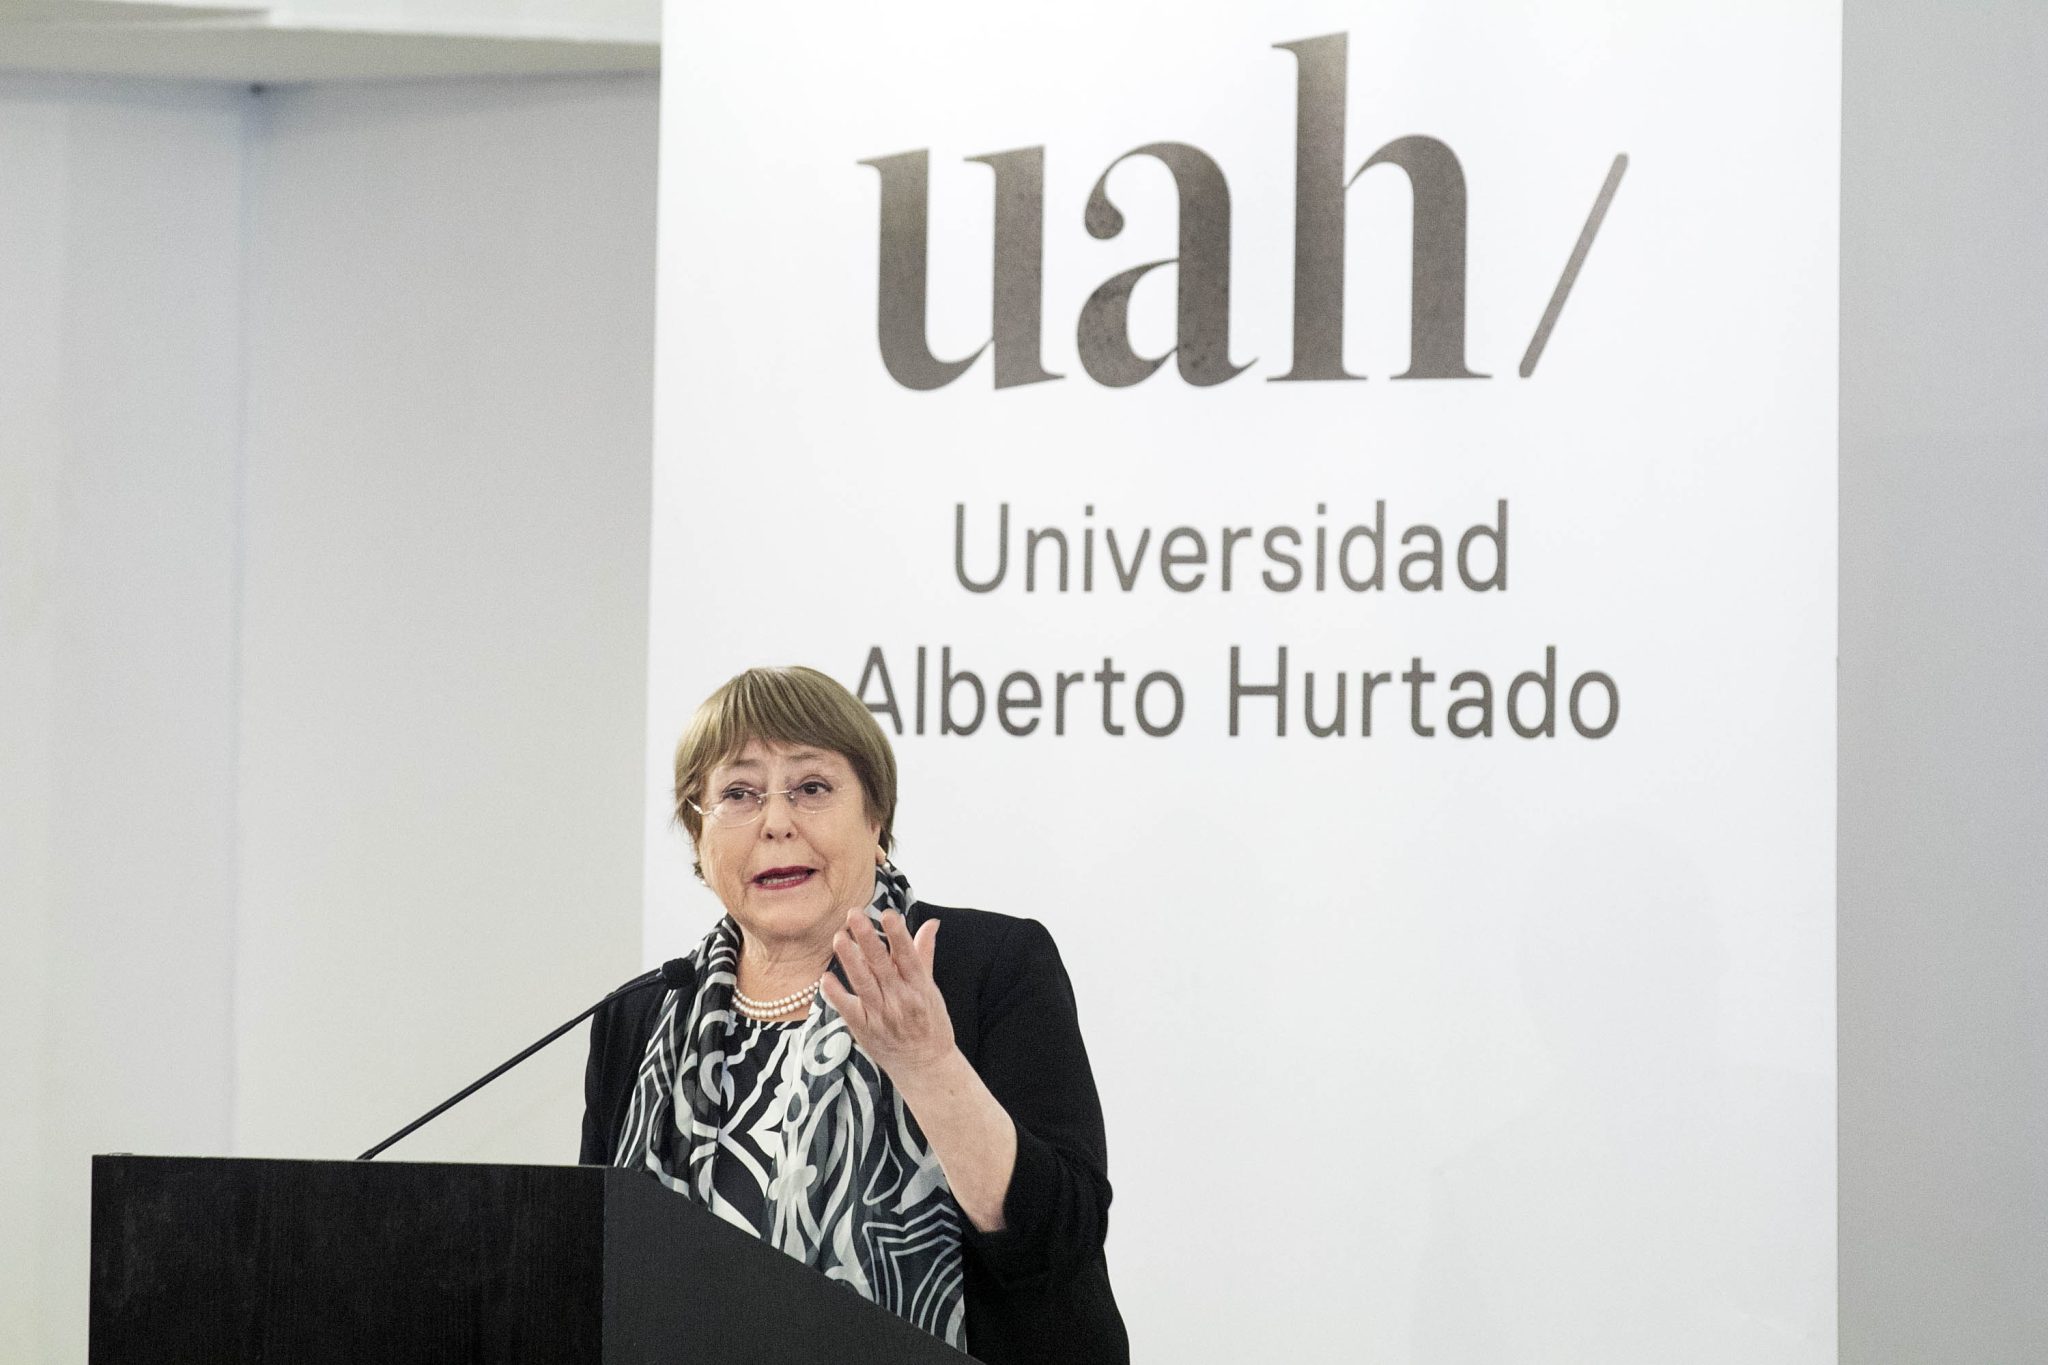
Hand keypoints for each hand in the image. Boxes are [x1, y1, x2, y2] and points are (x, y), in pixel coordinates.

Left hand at [819, 907, 955, 1081]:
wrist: (925, 1067)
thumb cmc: (930, 1023)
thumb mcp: (931, 989)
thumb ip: (925, 953)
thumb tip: (931, 922)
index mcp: (919, 987)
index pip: (908, 956)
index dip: (898, 935)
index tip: (887, 914)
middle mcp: (901, 999)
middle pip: (882, 965)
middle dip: (868, 939)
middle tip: (854, 915)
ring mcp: (882, 1015)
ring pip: (863, 983)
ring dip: (850, 960)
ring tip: (838, 937)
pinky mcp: (864, 1029)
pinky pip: (847, 1009)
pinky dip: (836, 994)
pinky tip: (825, 978)